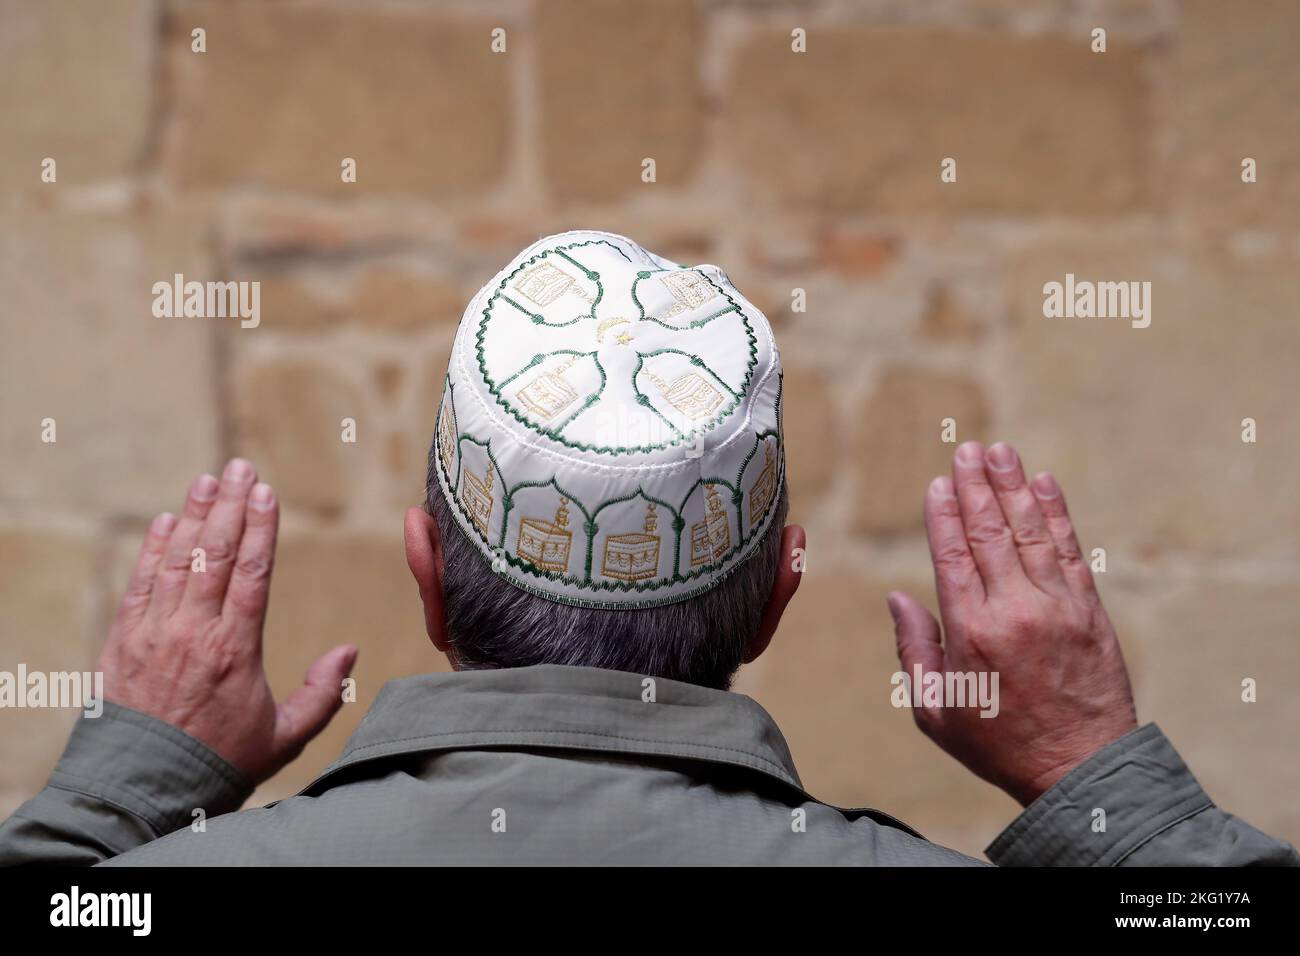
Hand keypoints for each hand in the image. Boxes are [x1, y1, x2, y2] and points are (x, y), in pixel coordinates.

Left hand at [98, 458, 357, 785]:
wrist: (145, 788)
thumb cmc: (221, 763)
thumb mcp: (285, 737)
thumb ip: (322, 693)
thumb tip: (349, 651)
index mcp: (236, 648)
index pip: (252, 571)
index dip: (260, 527)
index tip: (266, 492)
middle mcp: (194, 631)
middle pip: (215, 552)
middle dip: (230, 504)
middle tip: (240, 466)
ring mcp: (154, 633)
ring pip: (178, 559)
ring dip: (194, 515)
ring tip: (208, 479)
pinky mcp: (123, 641)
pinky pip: (141, 584)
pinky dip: (154, 550)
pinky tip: (166, 522)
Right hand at [888, 441, 1137, 805]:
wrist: (1081, 771)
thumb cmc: (998, 744)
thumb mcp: (935, 710)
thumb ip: (913, 649)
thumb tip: (898, 597)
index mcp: (971, 633)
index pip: (952, 555)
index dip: (943, 514)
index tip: (937, 482)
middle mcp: (1014, 611)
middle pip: (990, 533)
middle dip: (975, 486)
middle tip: (966, 450)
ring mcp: (1057, 608)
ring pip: (1031, 533)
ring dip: (1013, 487)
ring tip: (1000, 452)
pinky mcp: (1089, 613)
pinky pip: (1069, 552)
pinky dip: (1057, 515)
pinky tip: (1045, 485)